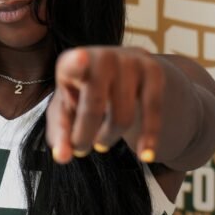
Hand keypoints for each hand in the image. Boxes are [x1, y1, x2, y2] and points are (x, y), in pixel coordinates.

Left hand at [46, 46, 164, 163]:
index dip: (76, 63)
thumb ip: (60, 134)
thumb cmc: (83, 95)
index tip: (80, 58)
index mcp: (71, 62)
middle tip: (81, 149)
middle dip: (85, 136)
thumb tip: (63, 157)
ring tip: (101, 142)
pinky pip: (153, 110)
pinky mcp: (154, 71)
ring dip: (108, 138)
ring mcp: (131, 61)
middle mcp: (102, 56)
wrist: (119, 73)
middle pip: (95, 106)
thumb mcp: (65, 112)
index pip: (73, 63)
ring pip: (122, 116)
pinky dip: (149, 137)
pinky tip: (146, 156)